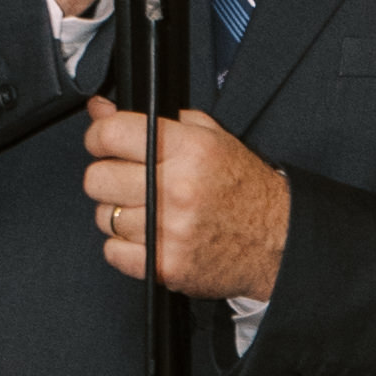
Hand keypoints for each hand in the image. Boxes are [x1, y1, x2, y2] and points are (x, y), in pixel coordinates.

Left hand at [82, 98, 288, 302]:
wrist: (278, 240)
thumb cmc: (244, 189)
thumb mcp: (209, 138)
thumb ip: (152, 120)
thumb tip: (100, 110)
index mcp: (189, 150)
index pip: (110, 134)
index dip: (98, 137)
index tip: (103, 143)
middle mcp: (177, 188)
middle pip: (97, 178)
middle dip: (107, 177)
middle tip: (128, 179)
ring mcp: (169, 230)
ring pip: (104, 217)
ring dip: (119, 213)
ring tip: (148, 211)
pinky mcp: (165, 265)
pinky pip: (112, 252)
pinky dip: (124, 246)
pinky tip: (148, 236)